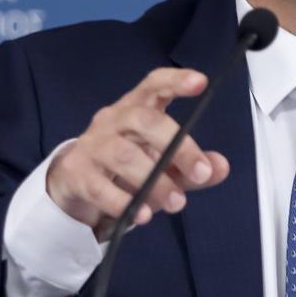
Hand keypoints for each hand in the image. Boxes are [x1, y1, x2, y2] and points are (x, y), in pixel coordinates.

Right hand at [46, 67, 230, 236]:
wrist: (74, 182)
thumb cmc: (125, 165)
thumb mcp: (162, 163)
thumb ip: (191, 166)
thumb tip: (220, 167)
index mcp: (136, 108)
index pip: (153, 85)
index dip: (175, 81)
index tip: (201, 82)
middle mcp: (112, 120)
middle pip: (143, 120)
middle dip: (177, 146)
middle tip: (201, 173)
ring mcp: (92, 145)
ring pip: (124, 155)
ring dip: (155, 181)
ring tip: (176, 203)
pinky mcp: (77, 173)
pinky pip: (101, 187)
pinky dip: (124, 202)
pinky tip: (142, 215)